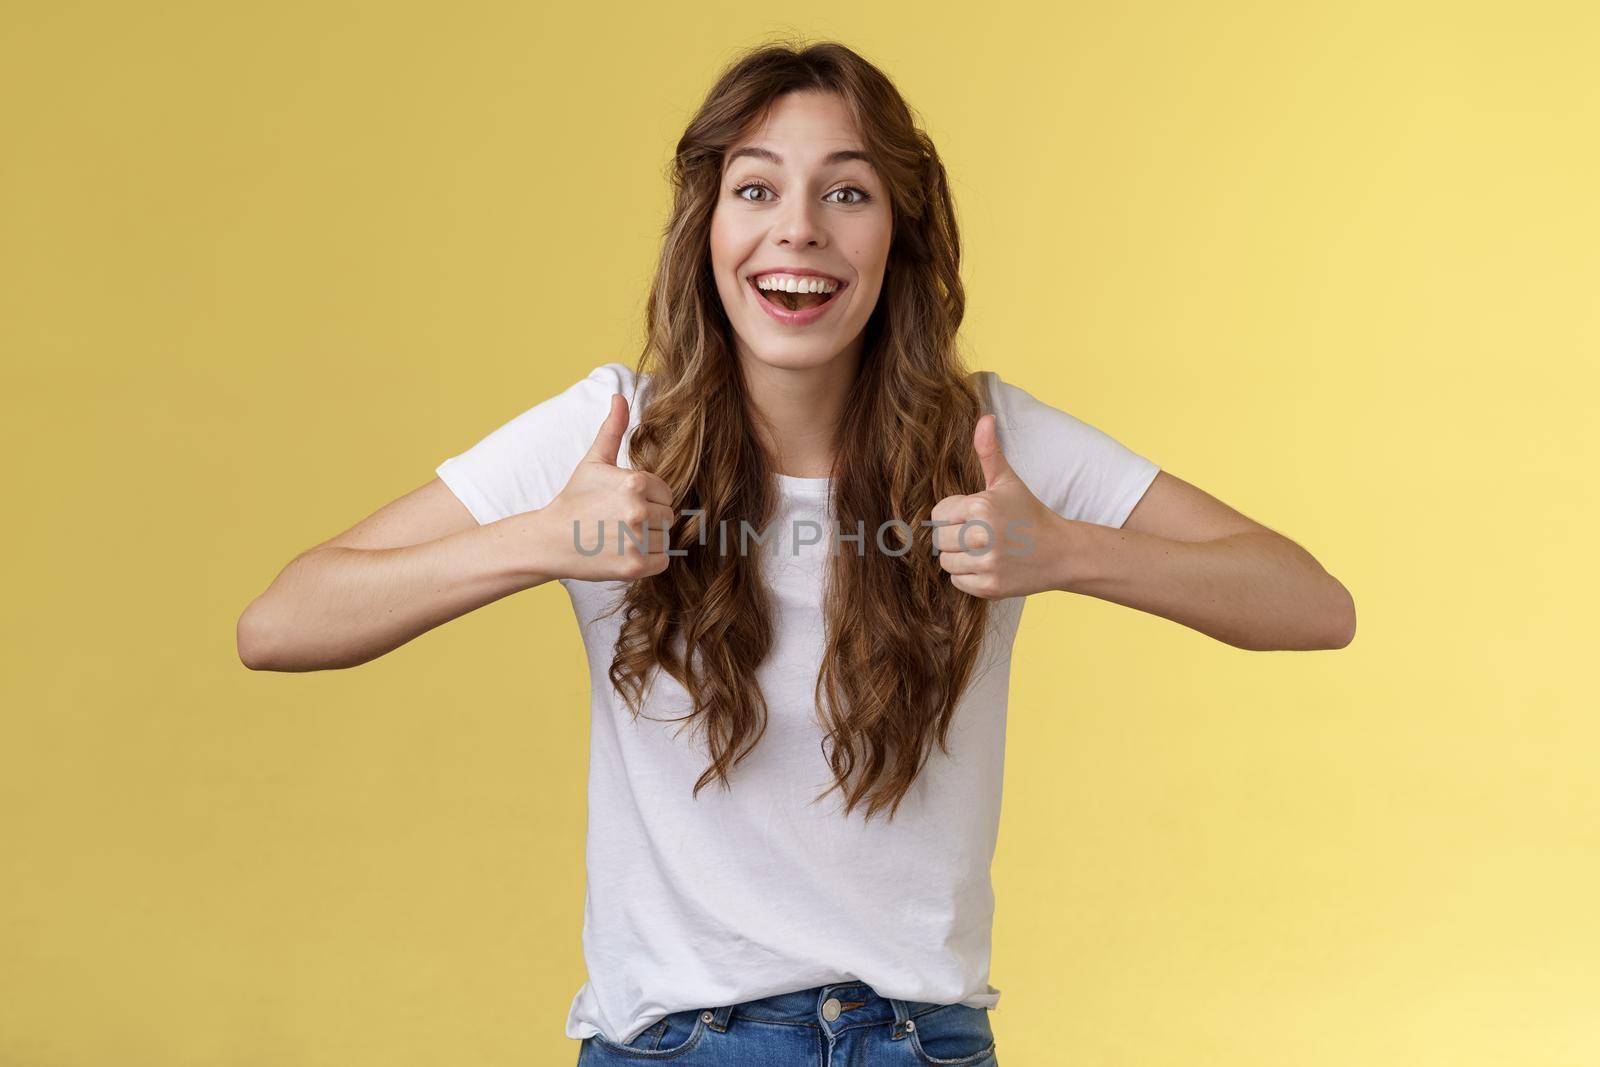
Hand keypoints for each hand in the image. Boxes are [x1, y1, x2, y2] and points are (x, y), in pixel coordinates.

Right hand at [517, 393, 677, 582]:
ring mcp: (637, 540)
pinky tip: (625, 552)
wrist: (551, 539)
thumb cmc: (575, 499)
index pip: (667, 493)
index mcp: (635, 482)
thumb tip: (619, 396)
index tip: (625, 503)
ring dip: (648, 540)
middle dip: (650, 519)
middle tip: (621, 522)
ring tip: (621, 536)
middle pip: (668, 516)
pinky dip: (649, 560)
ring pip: (665, 539)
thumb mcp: (593, 461)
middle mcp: (639, 511)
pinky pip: (663, 561)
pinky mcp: (635, 566)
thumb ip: (613, 429)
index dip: (649, 498)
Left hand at [930, 414, 1073, 598]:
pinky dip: (968, 577)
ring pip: (946, 562)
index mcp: (981, 506)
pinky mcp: (989, 586)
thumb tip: (984, 417)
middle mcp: (982, 535)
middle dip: (954, 537)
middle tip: (979, 535)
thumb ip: (989, 452)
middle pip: (939, 540)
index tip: (974, 517)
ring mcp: (986, 563)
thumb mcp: (1008, 481)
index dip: (953, 515)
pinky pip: (957, 582)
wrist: (1060, 551)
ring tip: (983, 550)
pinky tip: (988, 566)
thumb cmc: (1028, 513)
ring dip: (959, 558)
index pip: (938, 514)